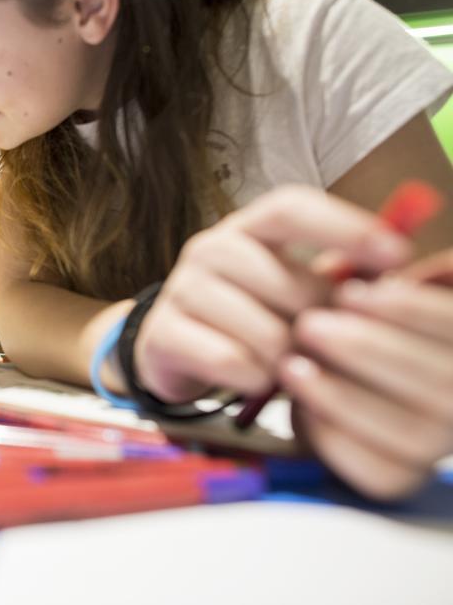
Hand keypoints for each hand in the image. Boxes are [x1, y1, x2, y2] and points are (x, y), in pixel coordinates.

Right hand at [134, 186, 411, 402]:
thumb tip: (394, 276)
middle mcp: (210, 248)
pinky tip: (253, 379)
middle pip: (291, 285)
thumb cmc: (249, 315)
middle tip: (320, 345)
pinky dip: (253, 380)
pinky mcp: (161, 333)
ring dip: (286, 361)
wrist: (173, 347)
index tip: (396, 254)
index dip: (345, 226)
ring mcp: (180, 288)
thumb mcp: (291, 288)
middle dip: (319, 326)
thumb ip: (337, 276)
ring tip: (284, 366)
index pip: (292, 208)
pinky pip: (230, 362)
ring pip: (265, 333)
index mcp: (248, 228)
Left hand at [279, 249, 452, 500]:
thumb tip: (366, 252)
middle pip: (445, 387)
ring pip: (411, 432)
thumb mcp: (367, 290)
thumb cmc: (349, 320)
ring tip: (291, 365)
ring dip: (344, 396)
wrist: (318, 373)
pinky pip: (377, 469)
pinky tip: (299, 406)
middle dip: (370, 351)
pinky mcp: (398, 476)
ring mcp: (437, 444)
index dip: (413, 311)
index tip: (352, 290)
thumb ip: (377, 275)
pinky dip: (335, 436)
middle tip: (309, 326)